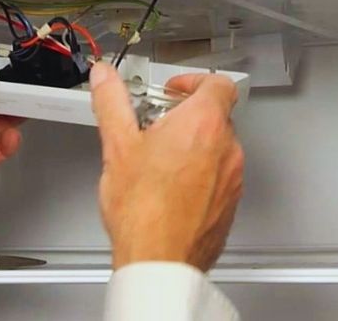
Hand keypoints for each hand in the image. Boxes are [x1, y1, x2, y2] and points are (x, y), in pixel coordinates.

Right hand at [90, 62, 243, 271]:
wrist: (160, 260)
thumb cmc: (144, 209)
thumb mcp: (117, 145)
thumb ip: (111, 102)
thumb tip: (105, 77)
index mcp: (203, 124)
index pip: (217, 83)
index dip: (193, 81)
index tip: (172, 90)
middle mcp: (226, 148)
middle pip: (214, 115)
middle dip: (185, 116)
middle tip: (155, 125)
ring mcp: (232, 177)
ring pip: (215, 147)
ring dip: (191, 146)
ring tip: (158, 160)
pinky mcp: (229, 203)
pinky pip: (217, 176)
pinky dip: (198, 173)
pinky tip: (168, 187)